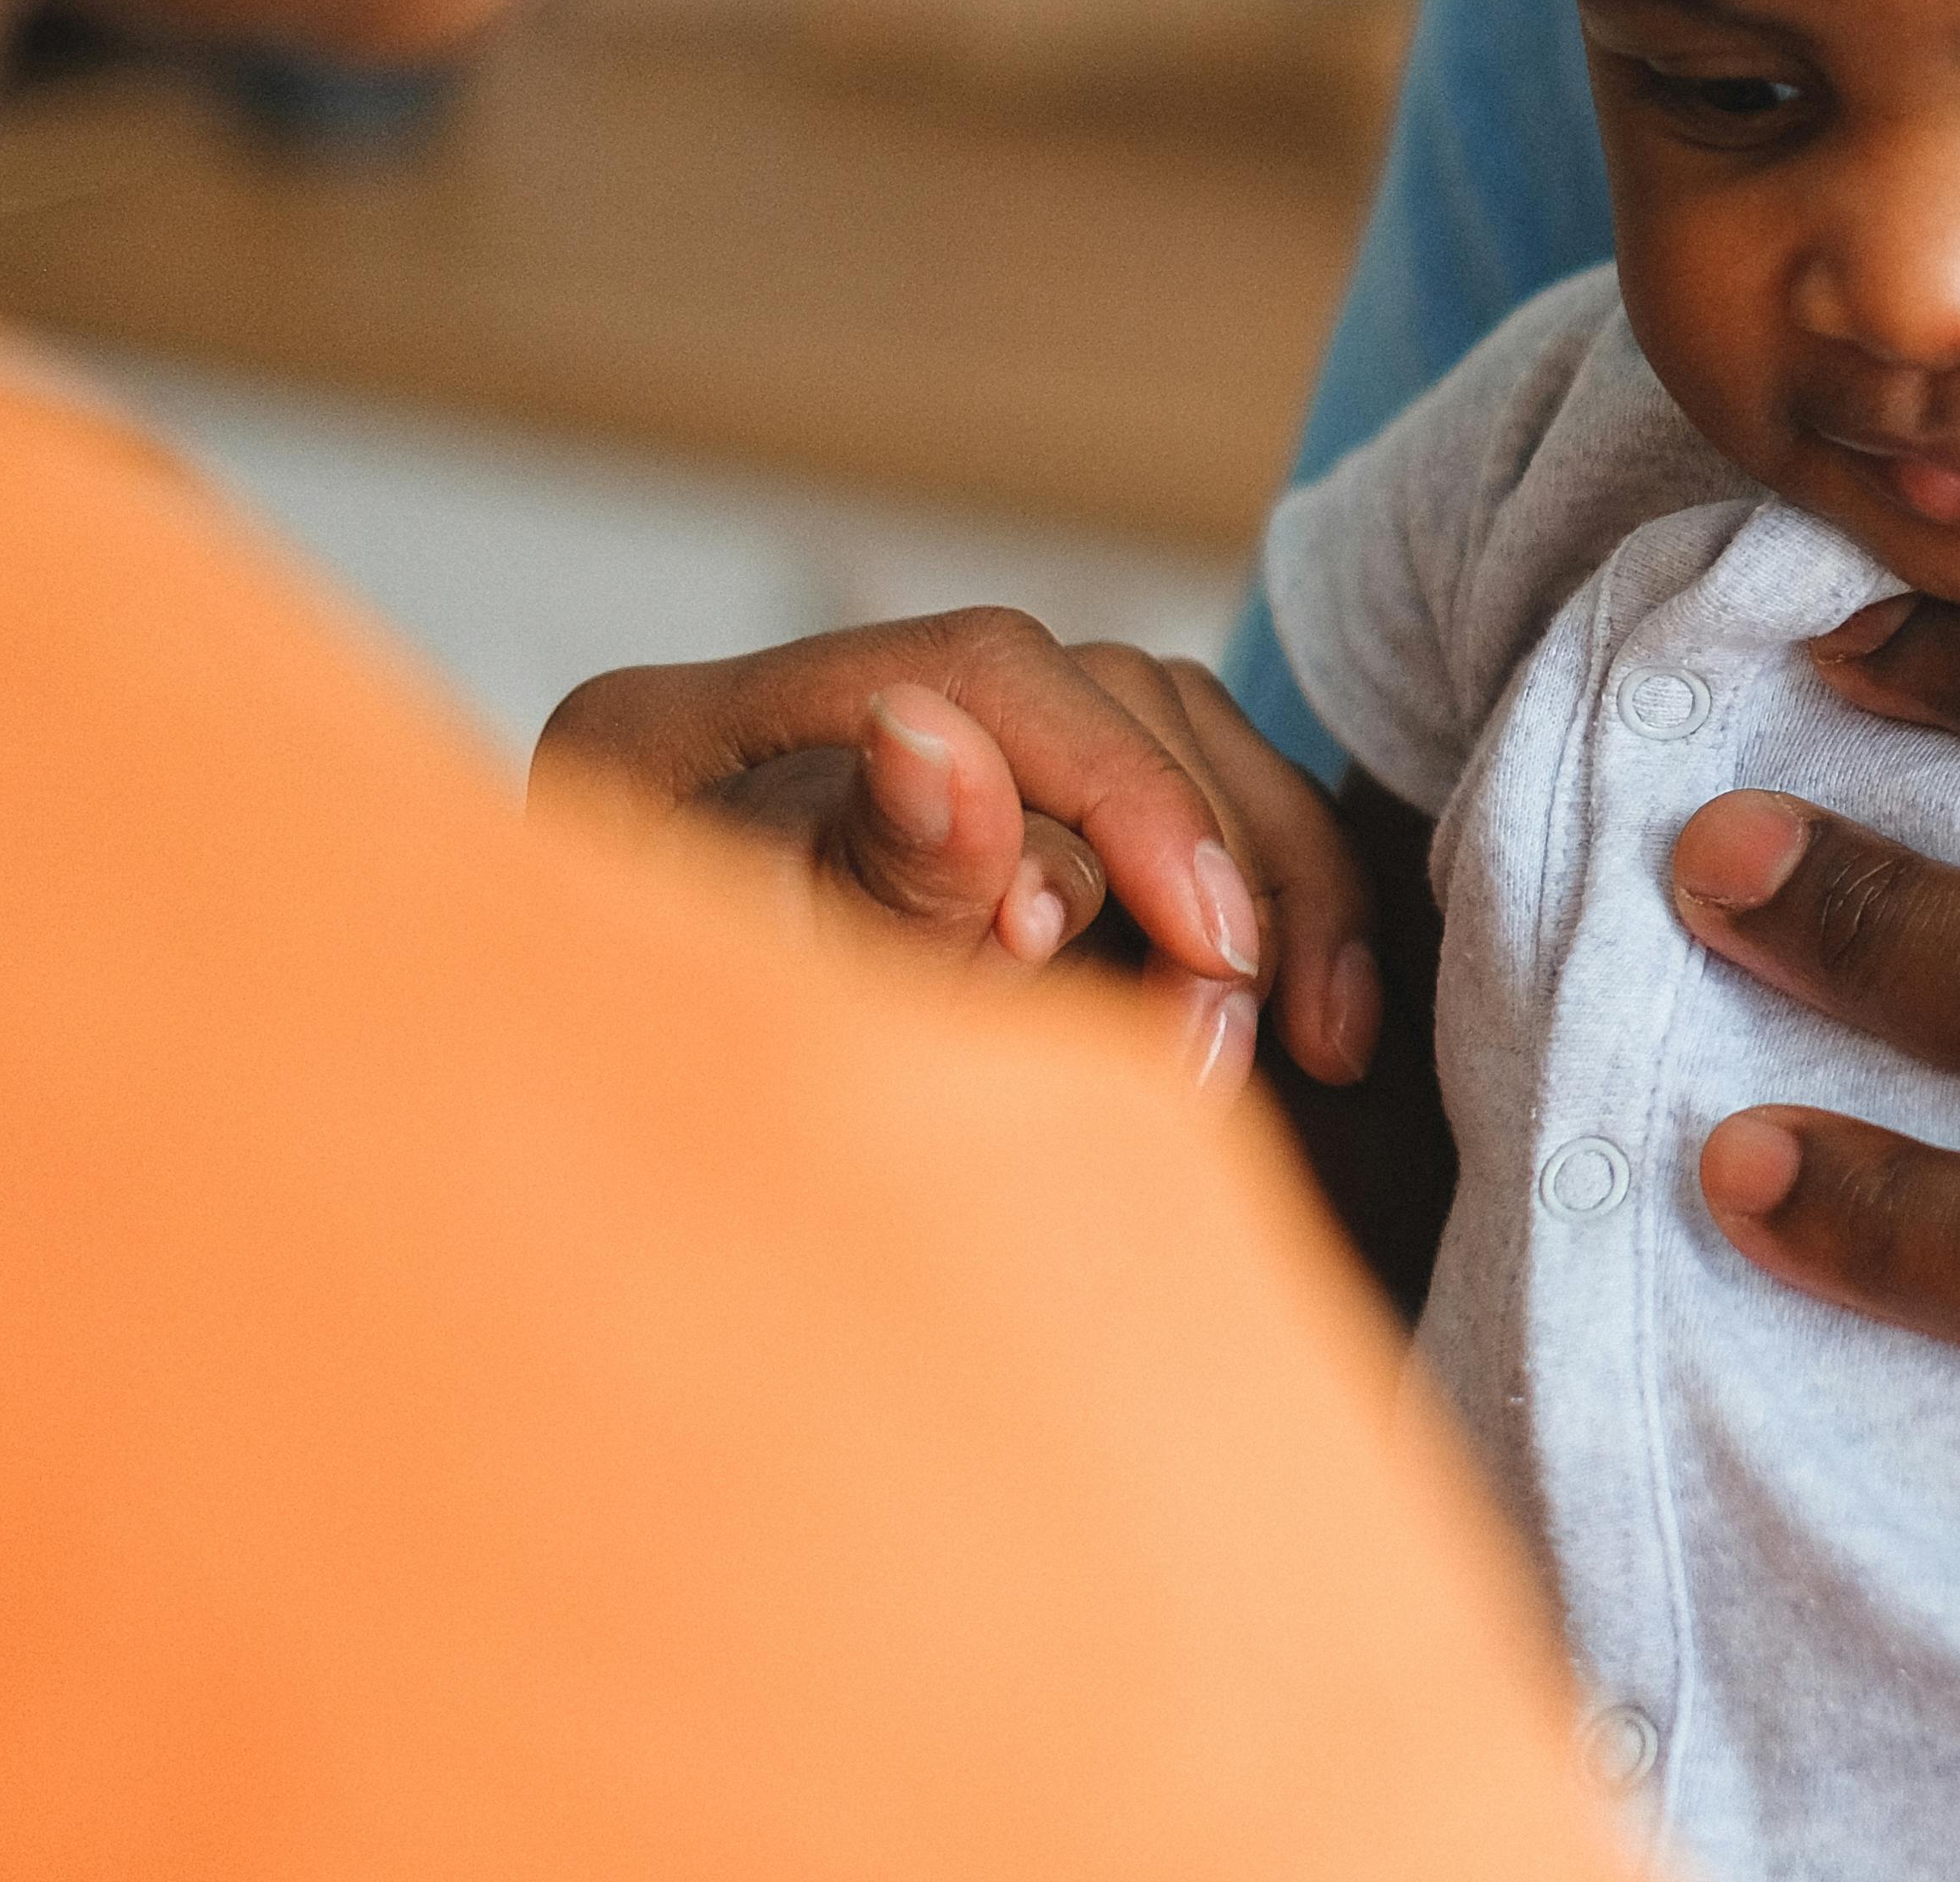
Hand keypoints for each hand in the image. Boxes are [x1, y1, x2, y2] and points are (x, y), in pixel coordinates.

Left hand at [530, 611, 1378, 1093]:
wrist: (645, 1289)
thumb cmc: (681, 1170)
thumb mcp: (779, 1027)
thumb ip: (872, 884)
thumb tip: (934, 735)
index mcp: (675, 733)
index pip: (972, 671)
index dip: (1127, 792)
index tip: (1221, 954)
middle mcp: (785, 714)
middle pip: (1094, 689)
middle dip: (1210, 858)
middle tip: (1256, 1033)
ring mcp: (895, 756)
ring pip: (1169, 727)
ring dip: (1270, 880)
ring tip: (1313, 1044)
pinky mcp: (987, 823)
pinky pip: (1177, 799)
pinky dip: (1257, 897)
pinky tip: (1303, 1014)